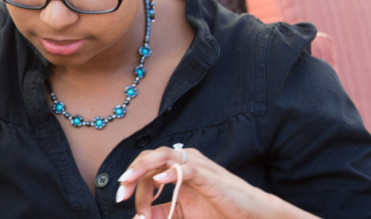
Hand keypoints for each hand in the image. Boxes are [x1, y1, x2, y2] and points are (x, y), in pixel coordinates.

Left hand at [115, 144, 316, 218]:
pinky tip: (158, 182)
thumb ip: (161, 212)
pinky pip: (186, 170)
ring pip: (163, 157)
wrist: (250, 215)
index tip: (123, 202)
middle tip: (119, 193)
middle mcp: (185, 160)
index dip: (132, 183)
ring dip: (142, 170)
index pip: (147, 167)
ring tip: (127, 181)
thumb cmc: (218, 210)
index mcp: (177, 166)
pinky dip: (170, 174)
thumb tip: (138, 218)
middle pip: (150, 158)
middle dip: (131, 173)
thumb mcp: (183, 213)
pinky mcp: (209, 176)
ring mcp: (197, 165)